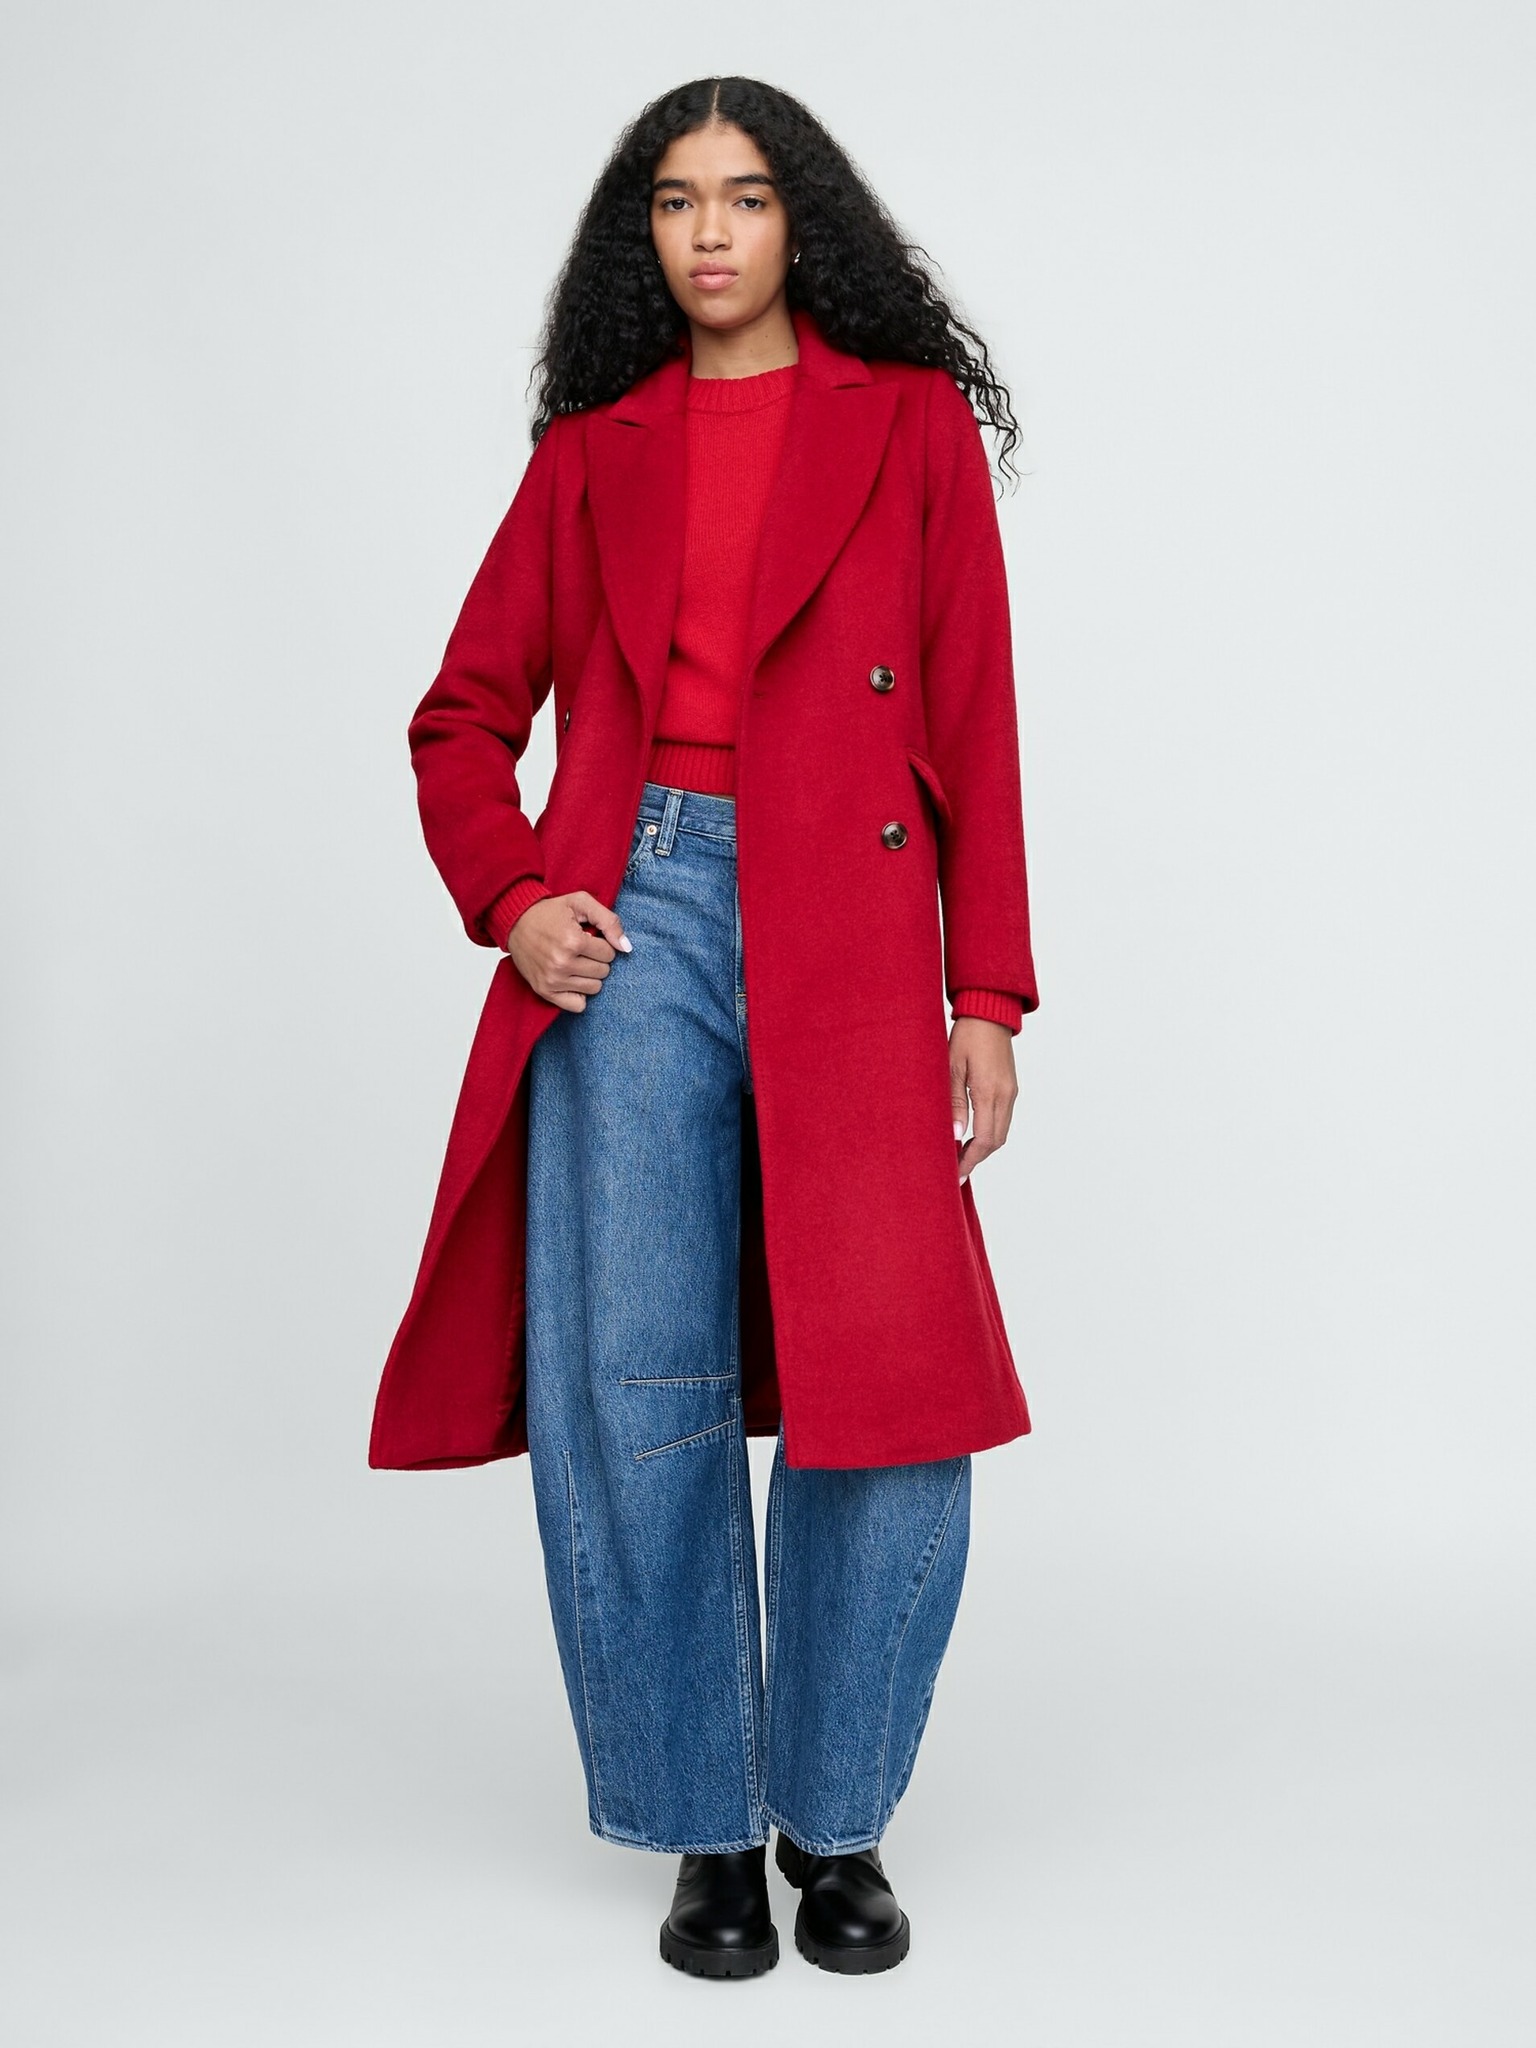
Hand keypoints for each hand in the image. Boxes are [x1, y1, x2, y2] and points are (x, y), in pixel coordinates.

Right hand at [505, 891, 630, 1011]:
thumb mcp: (581, 903)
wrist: (515, 921)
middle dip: (597, 960)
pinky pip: (578, 1005)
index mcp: (573, 941)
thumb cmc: (549, 912)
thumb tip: (626, 948)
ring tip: (575, 961)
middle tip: (581, 949)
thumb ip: (609, 921)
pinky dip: (579, 994)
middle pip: (603, 972)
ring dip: (589, 975)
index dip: (602, 944)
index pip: (609, 954)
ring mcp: (552, 980)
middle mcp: (562, 964)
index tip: (588, 938)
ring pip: (594, 988)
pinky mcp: (544, 991)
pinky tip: (572, 979)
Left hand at [949, 1016, 1017, 1180]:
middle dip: (976, 1158)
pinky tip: (973, 1135)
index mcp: (989, 1091)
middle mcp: (1005, 1095)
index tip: (957, 1173)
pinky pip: (1003, 1118)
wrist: (989, 1012)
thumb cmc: (966, 1036)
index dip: (970, 1160)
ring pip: (1001, 1132)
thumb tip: (956, 1135)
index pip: (984, 1139)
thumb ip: (954, 1103)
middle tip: (956, 1169)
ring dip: (984, 1147)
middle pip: (996, 1141)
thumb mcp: (951, 1068)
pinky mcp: (1010, 1087)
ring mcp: (1011, 1092)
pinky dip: (990, 1133)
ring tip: (961, 1155)